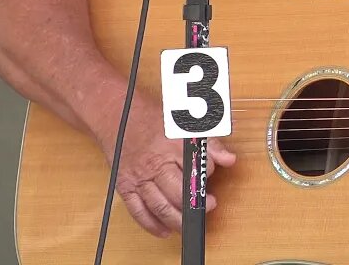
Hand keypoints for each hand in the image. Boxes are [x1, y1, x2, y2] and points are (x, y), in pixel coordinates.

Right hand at [92, 95, 236, 237]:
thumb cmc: (154, 120)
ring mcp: (139, 178)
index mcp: (172, 146)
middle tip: (209, 206)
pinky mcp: (125, 187)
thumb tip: (229, 159)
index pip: (197, 168)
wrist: (118, 117)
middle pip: (178, 194)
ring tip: (191, 225)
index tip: (211, 176)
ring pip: (159, 207)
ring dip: (177, 220)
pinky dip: (151, 225)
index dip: (208, 173)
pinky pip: (138, 212)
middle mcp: (155, 164)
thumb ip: (211, 143)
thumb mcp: (186, 124)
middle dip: (196, 205)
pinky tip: (164, 231)